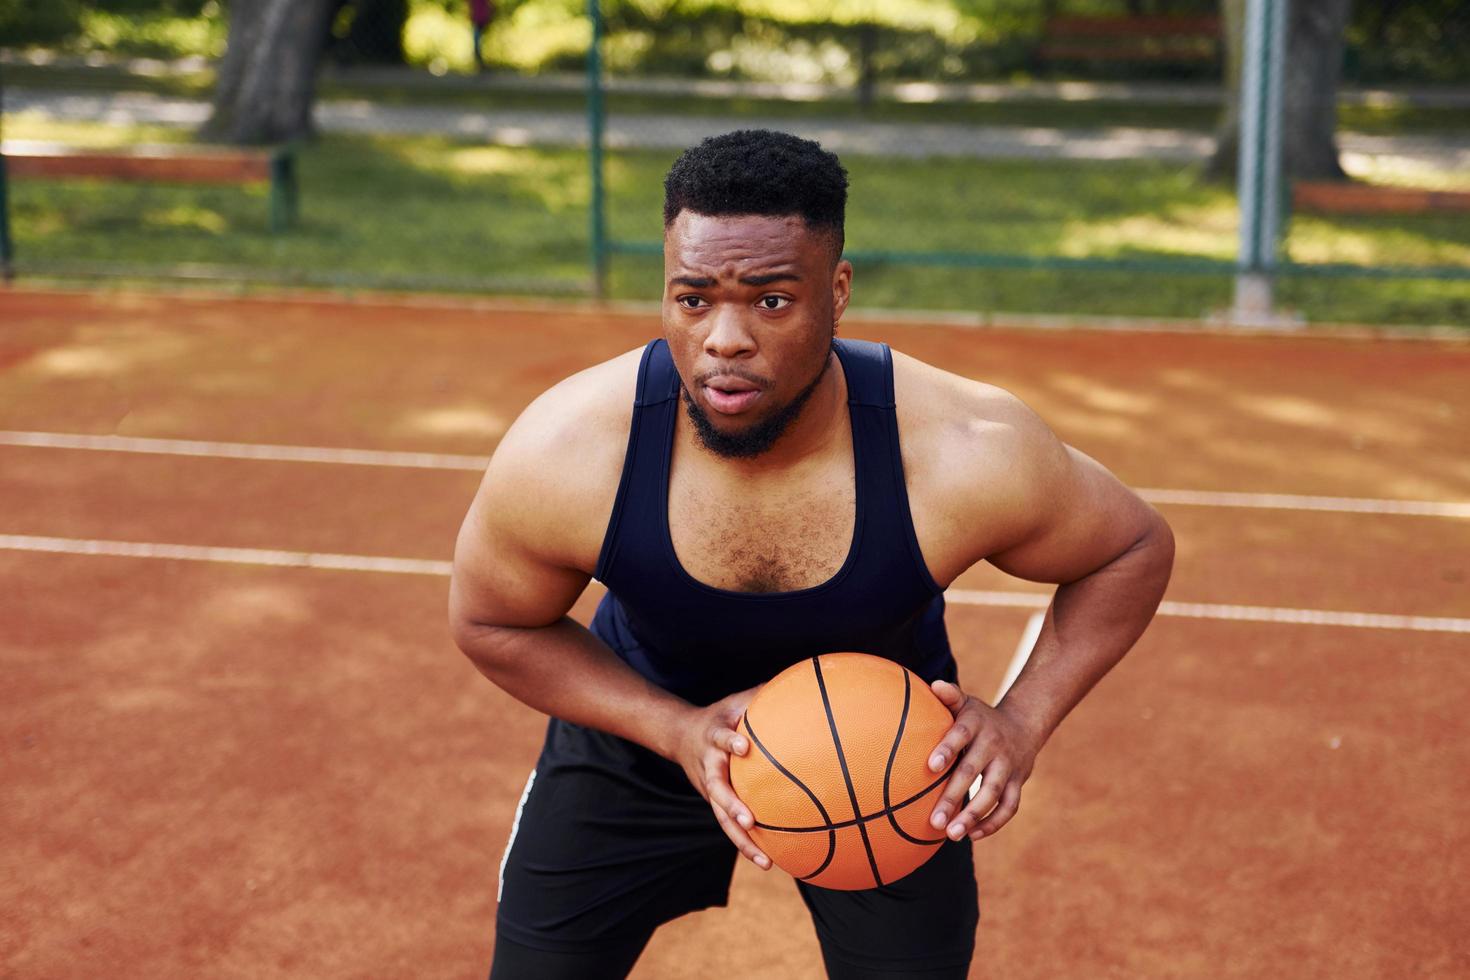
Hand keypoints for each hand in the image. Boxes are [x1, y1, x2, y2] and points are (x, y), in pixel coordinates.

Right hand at [670, 685, 769, 869]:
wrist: (679, 736)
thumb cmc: (720, 716)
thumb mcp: (735, 701)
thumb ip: (760, 695)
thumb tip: (799, 681)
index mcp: (714, 738)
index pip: (720, 739)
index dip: (730, 743)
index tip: (743, 746)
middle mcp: (709, 767)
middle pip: (716, 790)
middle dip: (731, 806)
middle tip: (749, 819)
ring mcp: (709, 789)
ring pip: (722, 818)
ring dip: (741, 839)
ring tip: (765, 860)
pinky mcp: (714, 804)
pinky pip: (730, 826)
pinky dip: (748, 843)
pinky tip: (771, 860)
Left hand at [926, 679, 1039, 841]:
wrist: (1024, 724)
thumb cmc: (979, 717)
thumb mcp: (966, 702)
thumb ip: (949, 696)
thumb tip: (934, 684)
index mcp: (976, 724)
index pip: (961, 734)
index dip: (947, 749)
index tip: (931, 766)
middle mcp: (993, 745)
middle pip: (973, 772)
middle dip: (953, 796)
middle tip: (934, 821)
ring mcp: (1008, 766)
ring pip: (994, 794)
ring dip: (974, 815)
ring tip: (952, 834)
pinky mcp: (1018, 782)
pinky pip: (1009, 806)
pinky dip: (993, 823)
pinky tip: (972, 835)